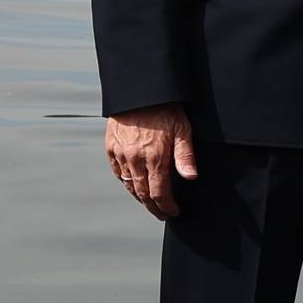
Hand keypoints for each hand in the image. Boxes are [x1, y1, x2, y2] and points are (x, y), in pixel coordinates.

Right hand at [105, 103, 197, 219]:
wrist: (140, 89)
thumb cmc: (164, 107)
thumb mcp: (182, 129)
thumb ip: (185, 155)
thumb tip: (191, 177)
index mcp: (154, 157)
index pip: (159, 193)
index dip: (166, 206)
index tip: (173, 212)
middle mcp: (135, 158)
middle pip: (142, 193)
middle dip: (153, 207)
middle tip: (161, 213)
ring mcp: (121, 153)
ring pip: (128, 184)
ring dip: (139, 196)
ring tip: (149, 201)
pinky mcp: (111, 146)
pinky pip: (117, 171)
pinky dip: (125, 181)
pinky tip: (133, 183)